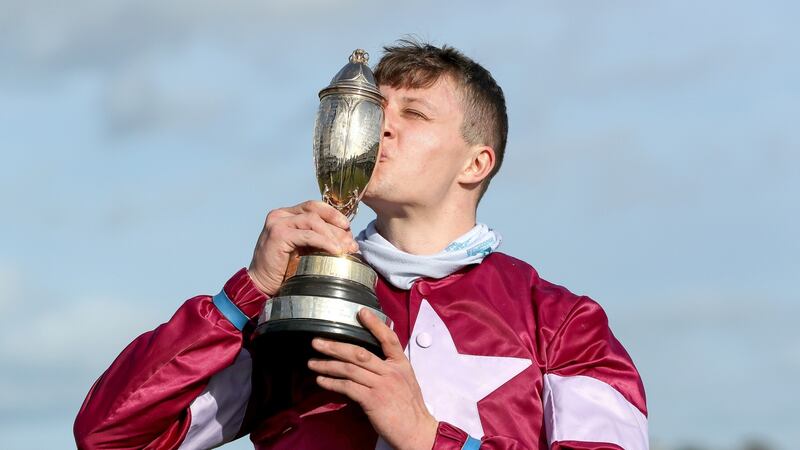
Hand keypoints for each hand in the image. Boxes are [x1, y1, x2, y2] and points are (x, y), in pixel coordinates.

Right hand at [248, 201, 357, 295]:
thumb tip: (347, 240)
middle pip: (316, 212)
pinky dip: (325, 242)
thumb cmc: (283, 269)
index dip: (334, 215)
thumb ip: (318, 239)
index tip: (348, 230)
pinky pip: (308, 235)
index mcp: (287, 214)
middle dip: (337, 227)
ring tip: (345, 249)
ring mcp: (278, 222)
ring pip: (313, 220)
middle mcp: (280, 214)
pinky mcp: (278, 234)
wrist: (261, 284)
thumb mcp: (304, 249)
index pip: (315, 207)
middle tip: (352, 244)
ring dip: (333, 235)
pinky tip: (335, 251)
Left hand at [308, 309, 437, 449]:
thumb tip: (366, 362)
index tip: (361, 313)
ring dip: (328, 365)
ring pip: (350, 369)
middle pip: (359, 352)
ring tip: (313, 362)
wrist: (417, 431)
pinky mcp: (373, 400)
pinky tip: (322, 381)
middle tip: (318, 342)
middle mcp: (391, 372)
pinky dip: (332, 383)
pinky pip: (348, 387)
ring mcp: (382, 385)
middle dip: (335, 346)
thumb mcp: (405, 381)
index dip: (375, 324)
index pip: (388, 338)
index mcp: (401, 364)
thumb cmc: (410, 408)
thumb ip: (388, 369)